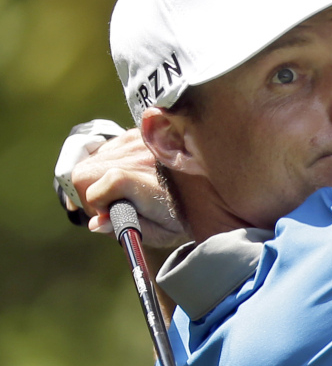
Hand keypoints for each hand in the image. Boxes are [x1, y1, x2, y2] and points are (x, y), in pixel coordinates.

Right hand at [72, 128, 189, 249]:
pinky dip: (110, 164)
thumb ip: (125, 227)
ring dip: (98, 178)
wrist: (213, 186)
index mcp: (139, 182)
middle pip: (84, 173)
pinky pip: (106, 150)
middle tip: (113, 207)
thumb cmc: (185, 215)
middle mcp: (133, 156)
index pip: (94, 192)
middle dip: (91, 194)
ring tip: (124, 192)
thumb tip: (95, 224)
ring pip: (92, 160)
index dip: (98, 208)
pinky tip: (130, 176)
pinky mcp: (135, 132)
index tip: (110, 216)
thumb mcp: (160, 232)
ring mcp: (134, 140)